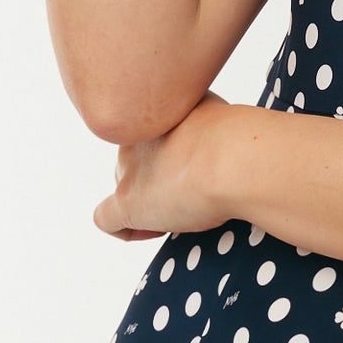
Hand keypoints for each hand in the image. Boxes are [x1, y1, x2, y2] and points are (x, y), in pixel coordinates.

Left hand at [93, 90, 238, 242]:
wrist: (231, 158)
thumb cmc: (235, 137)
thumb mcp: (217, 112)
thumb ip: (202, 121)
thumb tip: (208, 136)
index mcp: (156, 114)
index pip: (153, 135)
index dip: (172, 156)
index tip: (193, 167)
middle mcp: (135, 138)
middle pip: (138, 163)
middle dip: (160, 180)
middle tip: (193, 192)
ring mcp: (129, 171)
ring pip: (127, 189)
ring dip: (151, 203)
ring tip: (185, 211)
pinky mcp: (126, 203)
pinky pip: (107, 220)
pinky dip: (129, 229)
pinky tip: (154, 230)